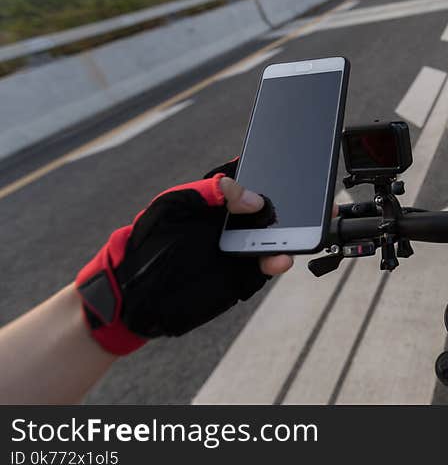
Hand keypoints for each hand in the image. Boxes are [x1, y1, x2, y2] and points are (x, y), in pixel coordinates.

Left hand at [75, 166, 290, 354]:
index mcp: (217, 200)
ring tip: (289, 238)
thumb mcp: (173, 206)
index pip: (249, 180)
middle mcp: (232, 222)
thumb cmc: (149, 242)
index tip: (279, 170)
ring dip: (285, 236)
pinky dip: (277, 262)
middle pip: (268, 209)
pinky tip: (280, 259)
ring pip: (272, 238)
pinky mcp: (242, 275)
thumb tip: (251, 197)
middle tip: (294, 206)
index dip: (266, 173)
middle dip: (283, 206)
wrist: (135, 294)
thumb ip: (209, 192)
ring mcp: (239, 249)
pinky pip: (266, 266)